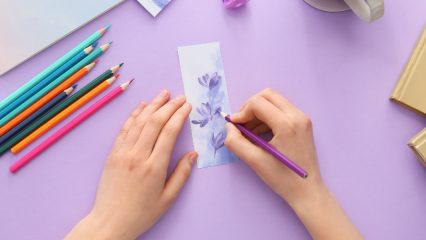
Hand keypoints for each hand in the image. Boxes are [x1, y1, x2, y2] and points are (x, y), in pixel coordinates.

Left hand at [66, 90, 196, 239]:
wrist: (110, 222)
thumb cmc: (142, 213)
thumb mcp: (168, 199)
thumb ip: (181, 174)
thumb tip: (193, 154)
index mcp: (154, 167)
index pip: (169, 132)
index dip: (180, 115)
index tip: (188, 105)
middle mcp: (138, 155)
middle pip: (155, 122)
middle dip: (169, 106)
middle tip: (179, 96)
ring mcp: (122, 153)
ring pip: (139, 122)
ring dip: (152, 105)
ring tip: (163, 94)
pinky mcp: (112, 154)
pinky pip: (124, 129)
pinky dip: (134, 115)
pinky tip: (142, 106)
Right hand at [225, 89, 362, 239]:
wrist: (307, 191)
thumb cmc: (282, 178)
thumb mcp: (254, 161)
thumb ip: (235, 142)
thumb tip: (229, 126)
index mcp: (286, 124)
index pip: (258, 103)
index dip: (242, 112)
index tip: (234, 126)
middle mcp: (297, 116)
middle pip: (267, 95)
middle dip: (250, 107)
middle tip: (242, 125)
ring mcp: (302, 118)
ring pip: (274, 101)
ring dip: (258, 112)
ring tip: (249, 132)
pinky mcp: (303, 123)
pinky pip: (281, 110)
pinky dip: (267, 117)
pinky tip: (260, 134)